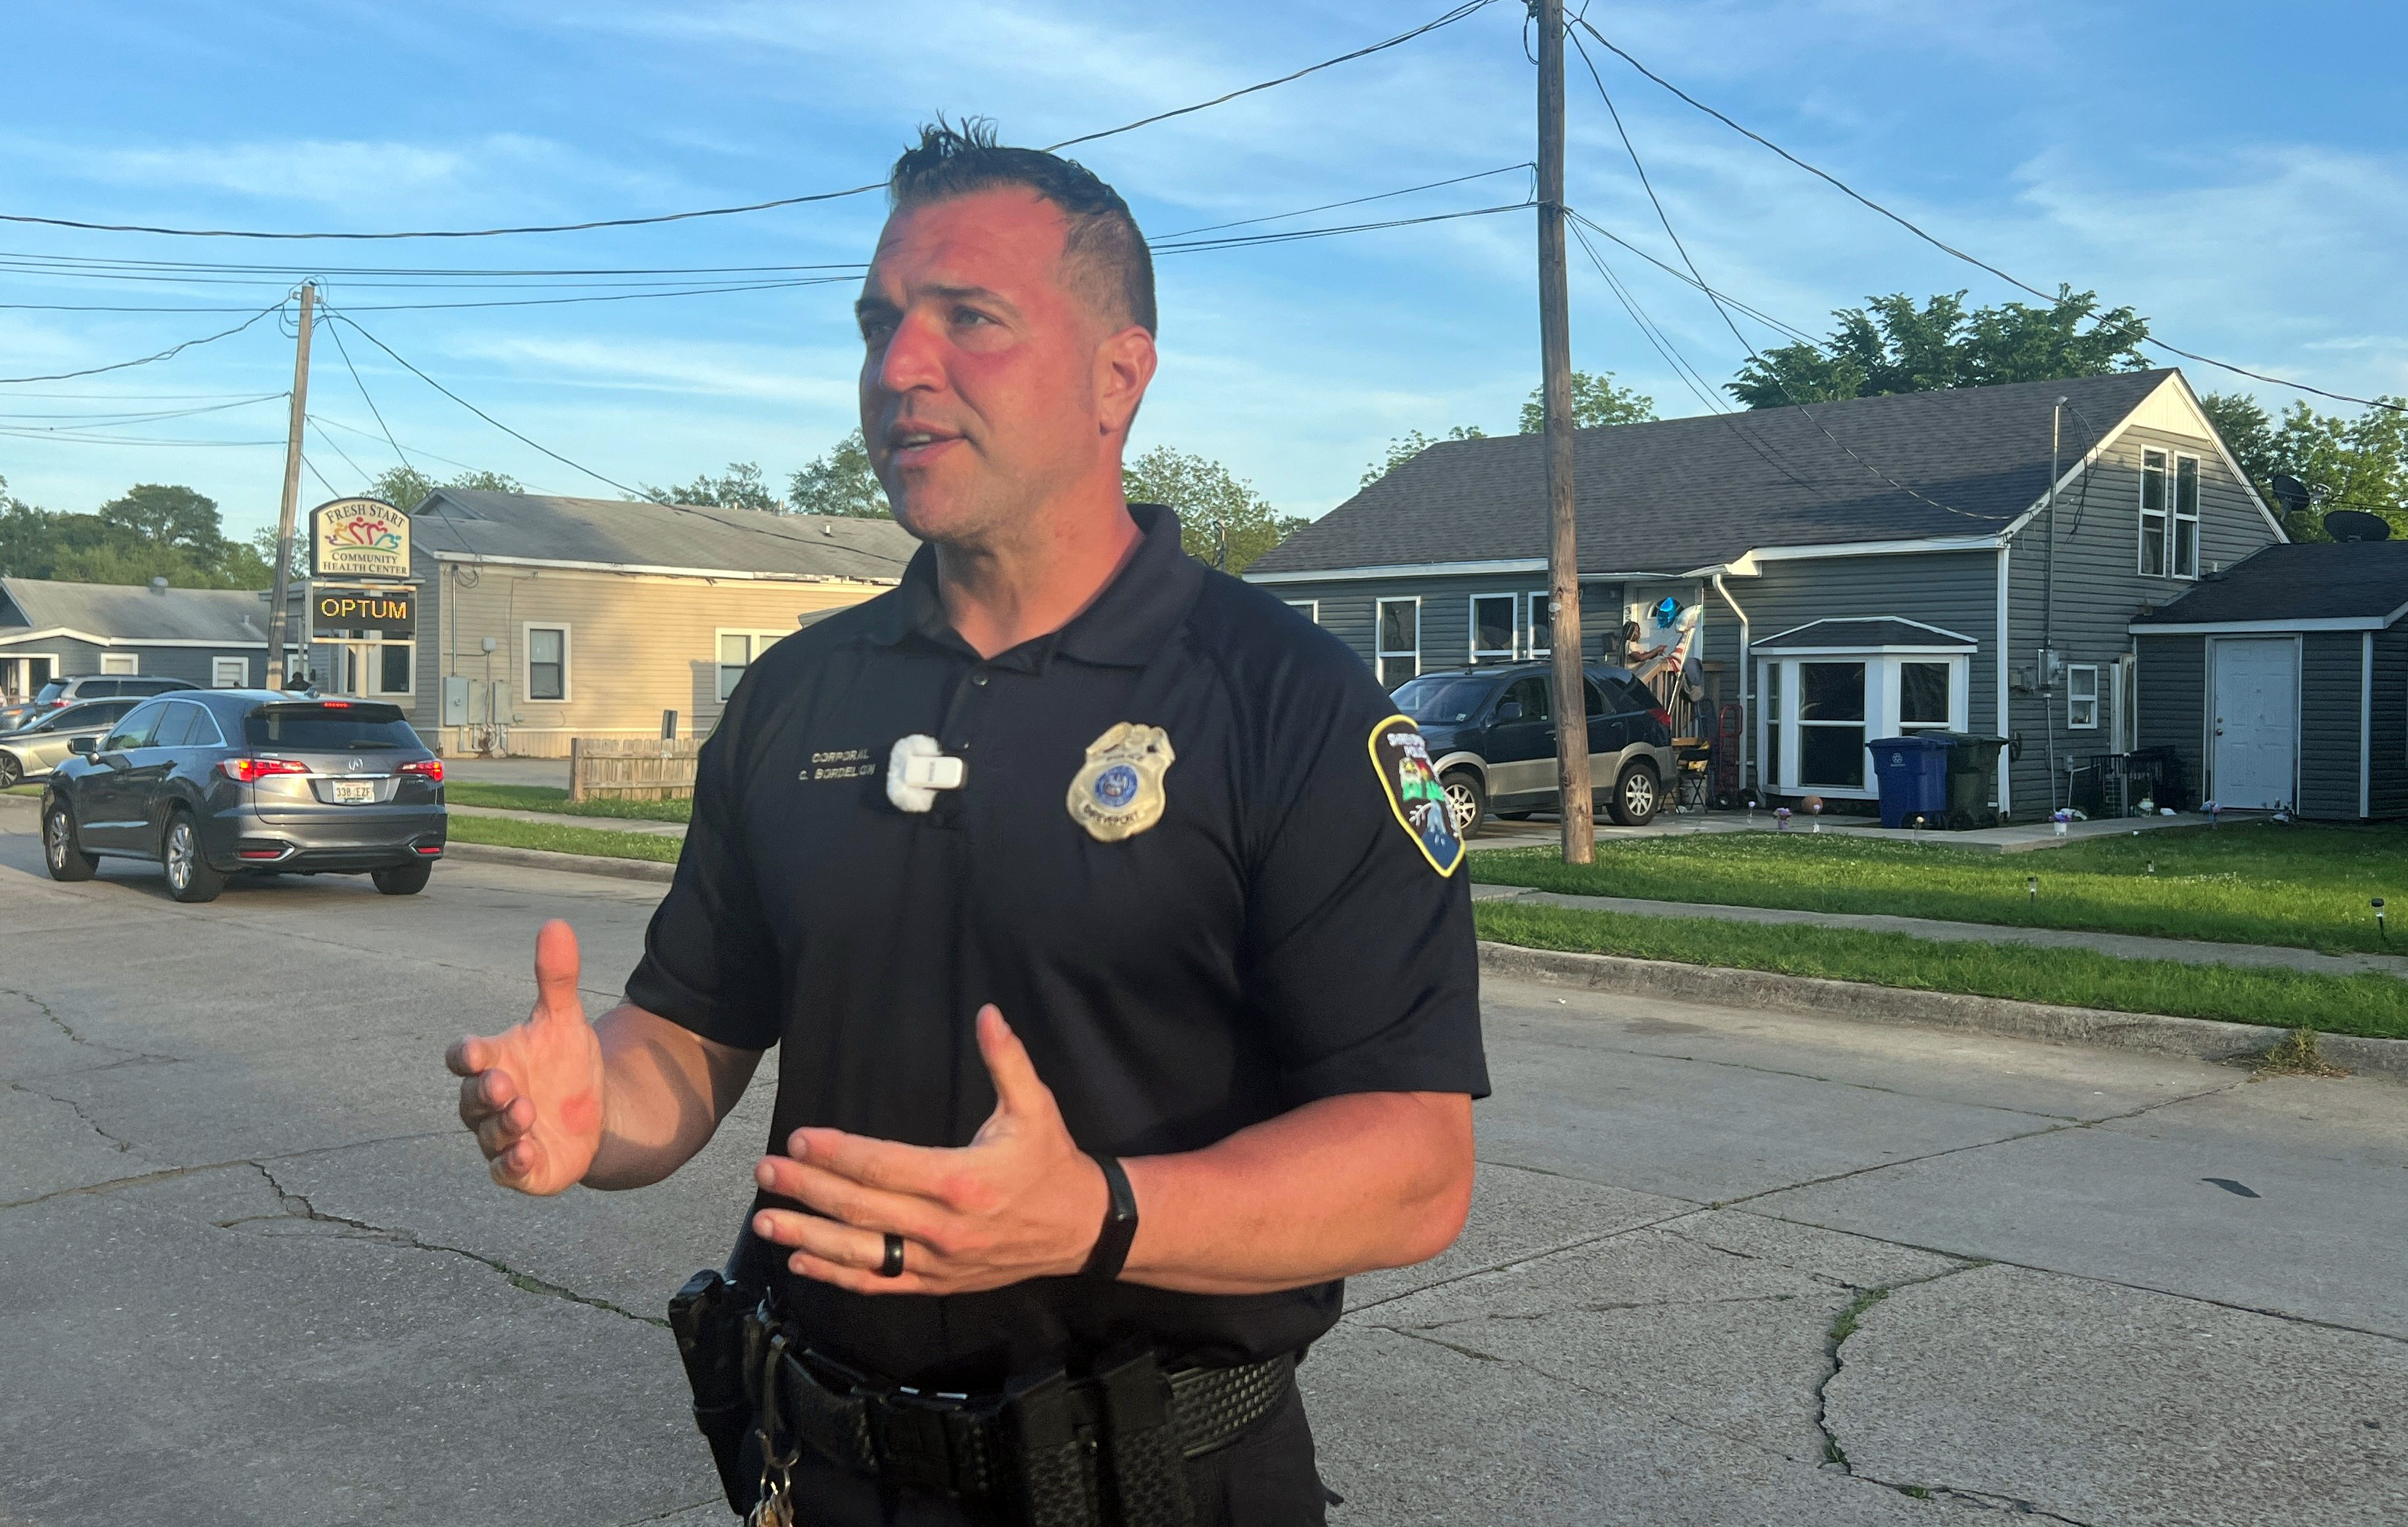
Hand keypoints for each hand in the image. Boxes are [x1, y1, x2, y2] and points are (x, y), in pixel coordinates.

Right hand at [446, 919, 606, 1195]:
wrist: (595, 1114)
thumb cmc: (564, 1064)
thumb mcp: (565, 1020)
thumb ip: (556, 978)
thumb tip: (556, 924)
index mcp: (493, 1062)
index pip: (465, 1057)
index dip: (466, 1055)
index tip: (476, 1051)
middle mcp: (488, 1101)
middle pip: (471, 1097)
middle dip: (485, 1091)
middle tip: (506, 1083)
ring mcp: (501, 1136)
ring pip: (488, 1134)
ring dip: (503, 1125)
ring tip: (526, 1111)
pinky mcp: (520, 1168)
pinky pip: (505, 1171)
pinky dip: (512, 1163)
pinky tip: (526, 1153)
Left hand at [751, 1005, 1106, 1295]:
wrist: (1082, 1228)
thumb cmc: (1052, 1162)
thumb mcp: (1036, 1106)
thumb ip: (1007, 1060)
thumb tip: (987, 1013)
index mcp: (961, 1181)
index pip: (883, 1166)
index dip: (837, 1154)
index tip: (799, 1138)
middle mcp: (944, 1227)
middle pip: (860, 1209)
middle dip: (807, 1189)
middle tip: (765, 1171)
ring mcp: (938, 1261)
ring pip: (860, 1252)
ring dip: (807, 1236)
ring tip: (764, 1220)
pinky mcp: (937, 1283)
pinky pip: (879, 1282)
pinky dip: (836, 1274)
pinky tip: (800, 1260)